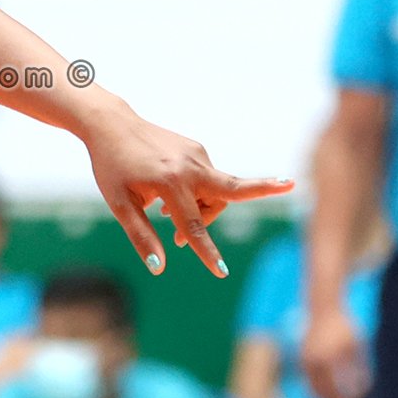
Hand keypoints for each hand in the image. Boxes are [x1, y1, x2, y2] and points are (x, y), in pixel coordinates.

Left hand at [79, 107, 292, 276]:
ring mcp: (196, 155)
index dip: (206, 252)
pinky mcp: (197, 149)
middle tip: (285, 187)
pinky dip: (195, 193)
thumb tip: (160, 267)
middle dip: (262, 189)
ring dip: (202, 210)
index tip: (221, 272)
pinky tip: (166, 196)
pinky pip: (206, 179)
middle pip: (230, 192)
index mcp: (169, 182)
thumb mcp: (119, 204)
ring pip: (216, 191)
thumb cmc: (112, 167)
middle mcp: (189, 166)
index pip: (192, 225)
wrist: (112, 125)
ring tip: (162, 216)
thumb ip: (141, 235)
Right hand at [303, 305, 367, 397]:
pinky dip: (317, 388)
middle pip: (322, 390)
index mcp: (328, 357)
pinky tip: (327, 393)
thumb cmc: (344, 327)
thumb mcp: (356, 346)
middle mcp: (314, 360)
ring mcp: (305, 359)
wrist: (322, 309)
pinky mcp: (302, 357)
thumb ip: (358, 368)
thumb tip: (362, 390)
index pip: (335, 387)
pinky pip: (309, 379)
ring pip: (312, 386)